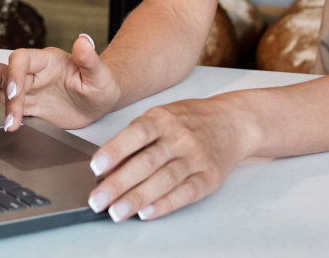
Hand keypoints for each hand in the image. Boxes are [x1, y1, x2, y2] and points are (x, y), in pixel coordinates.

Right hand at [0, 34, 119, 131]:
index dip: (13, 74)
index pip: (20, 59)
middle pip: (0, 69)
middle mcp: (32, 71)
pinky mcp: (25, 103)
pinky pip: (0, 99)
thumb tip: (84, 39)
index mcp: (47, 61)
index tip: (14, 94)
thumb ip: (90, 59)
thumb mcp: (100, 75)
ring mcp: (26, 87)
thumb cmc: (100, 85)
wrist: (99, 102)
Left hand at [84, 95, 254, 222]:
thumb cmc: (189, 120)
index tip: (96, 168)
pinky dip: (164, 205)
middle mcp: (180, 138)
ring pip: (164, 181)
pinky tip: (146, 213)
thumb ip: (136, 138)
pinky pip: (185, 193)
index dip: (114, 151)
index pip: (136, 135)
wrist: (232, 122)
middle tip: (97, 200)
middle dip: (118, 184)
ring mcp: (196, 158)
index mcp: (163, 118)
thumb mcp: (161, 116)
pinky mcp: (209, 177)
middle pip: (146, 162)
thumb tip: (108, 167)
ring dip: (137, 199)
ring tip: (116, 211)